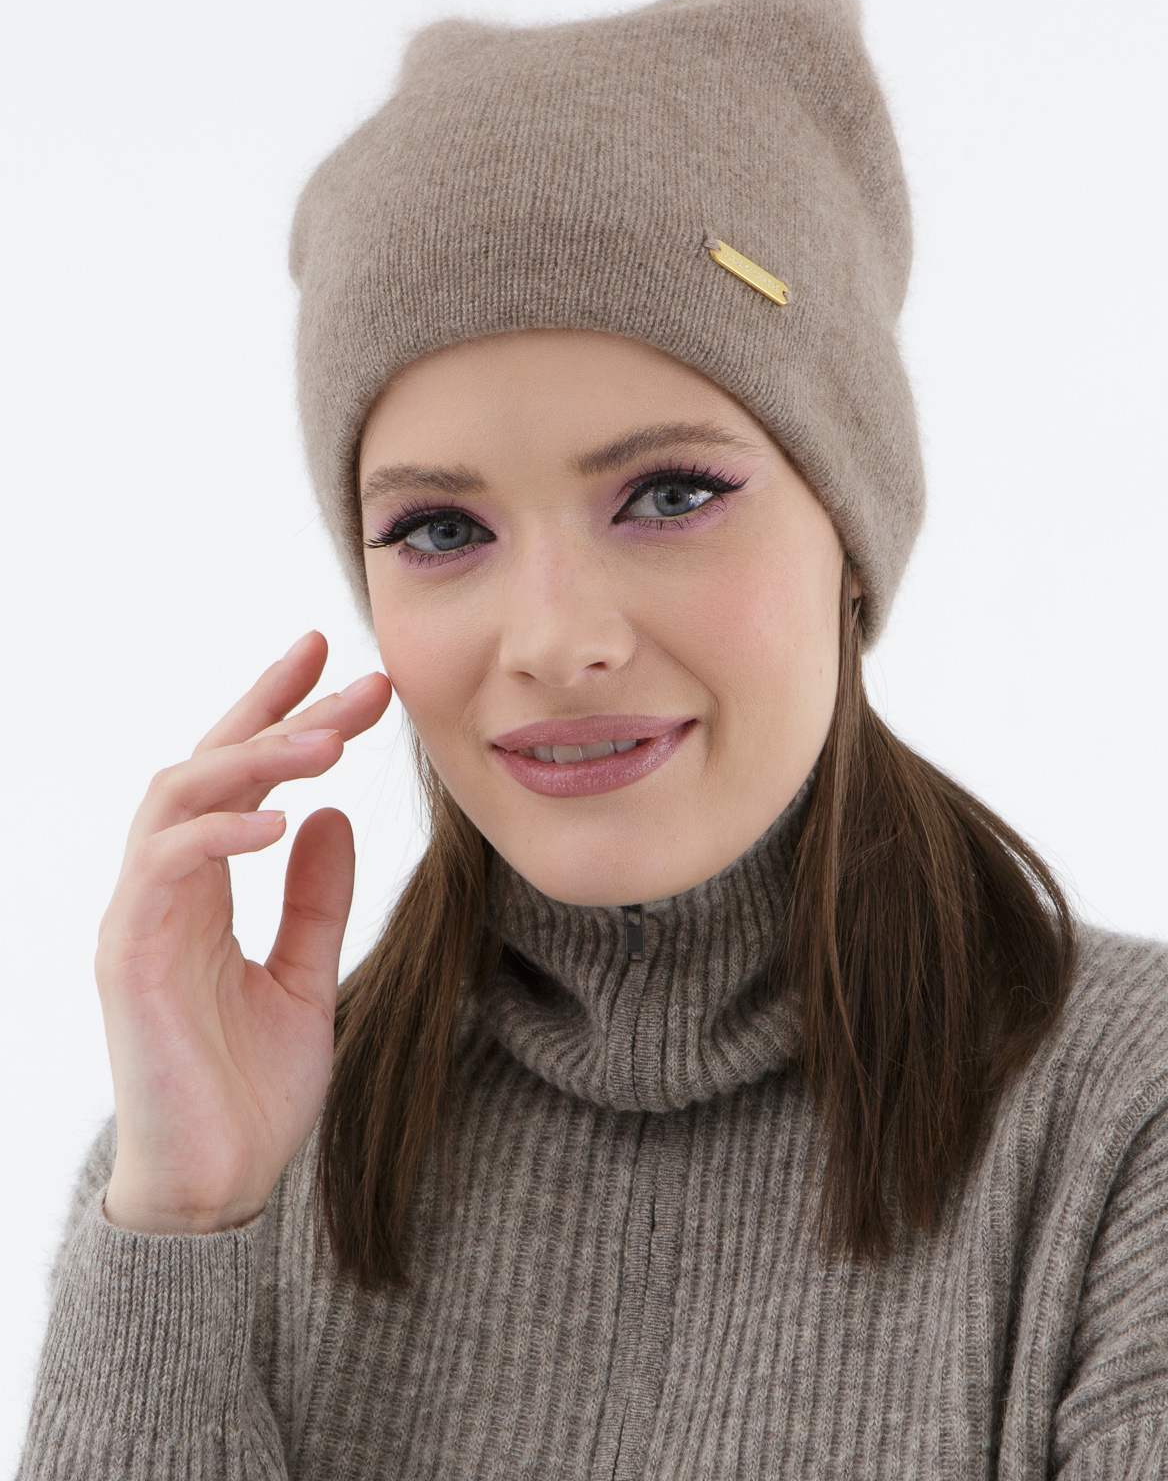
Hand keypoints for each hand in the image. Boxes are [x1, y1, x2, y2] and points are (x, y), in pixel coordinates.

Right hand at [96, 632, 391, 1233]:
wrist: (218, 1191)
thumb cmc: (251, 1092)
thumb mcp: (306, 975)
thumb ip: (315, 898)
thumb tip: (333, 815)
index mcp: (204, 891)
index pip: (237, 779)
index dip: (281, 713)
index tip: (342, 667)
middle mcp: (163, 890)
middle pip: (209, 766)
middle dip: (275, 711)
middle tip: (349, 671)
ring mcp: (140, 918)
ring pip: (178, 799)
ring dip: (254, 758)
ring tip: (329, 741)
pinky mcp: (128, 959)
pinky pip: (164, 870)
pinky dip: (221, 836)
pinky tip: (283, 821)